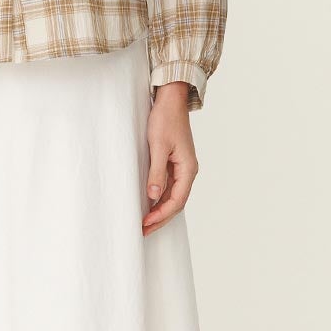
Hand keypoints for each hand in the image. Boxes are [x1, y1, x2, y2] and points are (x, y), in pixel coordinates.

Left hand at [142, 82, 197, 234]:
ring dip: (159, 210)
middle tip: (143, 230)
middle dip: (160, 218)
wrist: (170, 100)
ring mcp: (181, 168)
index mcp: (188, 168)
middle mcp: (188, 171)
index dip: (161, 214)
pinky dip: (158, 198)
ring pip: (172, 196)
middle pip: (176, 202)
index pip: (177, 200)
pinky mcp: (174, 163)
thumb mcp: (158, 146)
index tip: (145, 223)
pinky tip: (148, 204)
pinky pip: (168, 187)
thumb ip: (156, 172)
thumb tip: (153, 196)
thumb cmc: (165, 119)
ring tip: (144, 223)